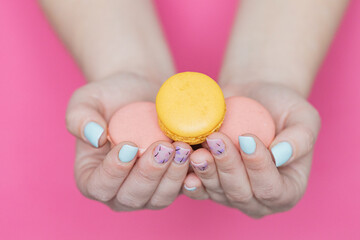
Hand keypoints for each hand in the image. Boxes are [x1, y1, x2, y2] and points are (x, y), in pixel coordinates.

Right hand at [66, 73, 191, 210]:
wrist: (141, 93)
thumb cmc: (110, 97)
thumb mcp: (86, 100)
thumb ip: (79, 118)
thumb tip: (95, 137)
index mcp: (92, 177)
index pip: (99, 186)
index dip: (113, 172)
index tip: (128, 146)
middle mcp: (119, 191)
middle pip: (132, 197)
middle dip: (149, 174)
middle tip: (162, 148)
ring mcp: (147, 191)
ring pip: (159, 198)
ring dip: (172, 177)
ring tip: (181, 149)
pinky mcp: (170, 184)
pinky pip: (182, 190)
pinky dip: (190, 179)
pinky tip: (198, 161)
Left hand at [182, 82, 320, 217]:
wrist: (253, 99)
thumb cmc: (282, 108)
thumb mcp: (303, 117)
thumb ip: (300, 138)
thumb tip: (280, 155)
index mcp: (287, 189)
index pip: (273, 190)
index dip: (259, 167)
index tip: (247, 138)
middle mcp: (259, 198)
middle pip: (241, 194)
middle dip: (227, 167)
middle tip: (217, 139)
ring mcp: (232, 194)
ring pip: (217, 192)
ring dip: (206, 170)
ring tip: (200, 147)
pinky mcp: (211, 185)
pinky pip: (199, 188)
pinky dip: (191, 177)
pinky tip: (185, 163)